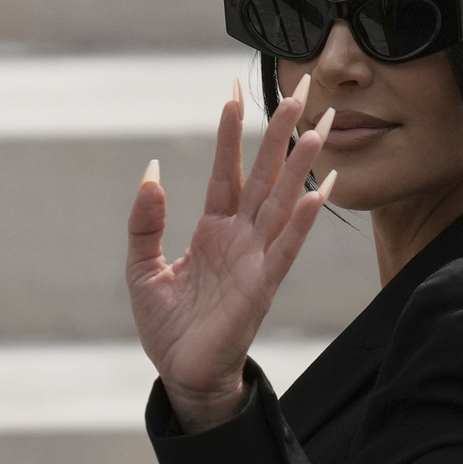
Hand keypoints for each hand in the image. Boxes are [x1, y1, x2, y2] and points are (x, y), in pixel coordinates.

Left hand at [127, 76, 336, 432]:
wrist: (183, 374)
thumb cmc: (168, 325)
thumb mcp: (142, 267)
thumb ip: (145, 221)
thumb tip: (153, 171)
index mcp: (213, 229)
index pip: (226, 169)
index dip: (231, 131)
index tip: (235, 90)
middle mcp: (241, 236)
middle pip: (265, 173)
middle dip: (281, 132)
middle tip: (299, 89)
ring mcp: (257, 258)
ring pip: (283, 201)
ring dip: (302, 166)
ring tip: (321, 128)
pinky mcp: (264, 286)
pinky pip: (287, 247)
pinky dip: (304, 220)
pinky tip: (320, 192)